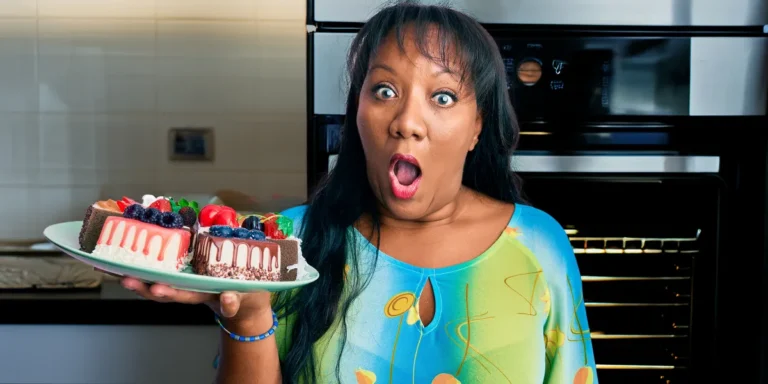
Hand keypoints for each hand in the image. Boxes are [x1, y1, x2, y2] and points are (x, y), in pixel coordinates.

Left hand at [117, 274, 272, 321]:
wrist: (248, 300)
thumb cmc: (246, 295)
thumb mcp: (244, 300)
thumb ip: (234, 302)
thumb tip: (227, 300)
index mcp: (205, 294)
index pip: (185, 295)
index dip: (171, 292)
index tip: (157, 288)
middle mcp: (193, 290)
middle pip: (166, 291)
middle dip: (146, 287)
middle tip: (128, 280)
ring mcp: (189, 283)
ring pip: (162, 283)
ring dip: (142, 279)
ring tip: (122, 273)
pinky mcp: (189, 274)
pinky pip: (167, 273)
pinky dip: (148, 269)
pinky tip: (133, 262)